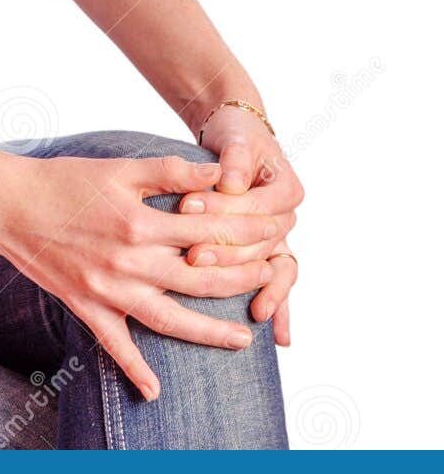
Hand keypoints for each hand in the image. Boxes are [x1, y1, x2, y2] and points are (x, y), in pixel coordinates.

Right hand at [0, 152, 290, 401]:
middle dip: (244, 278)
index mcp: (140, 222)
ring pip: (170, 320)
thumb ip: (170, 171)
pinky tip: (154, 391)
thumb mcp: (119, 167)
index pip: (210, 231)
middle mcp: (129, 262)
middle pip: (201, 279)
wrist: (7, 205)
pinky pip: (115, 345)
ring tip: (244, 340)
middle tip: (274, 276)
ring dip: (209, 332)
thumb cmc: (64, 180)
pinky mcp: (86, 307)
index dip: (248, 230)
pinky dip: (134, 370)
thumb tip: (218, 174)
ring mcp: (108, 290)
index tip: (275, 230)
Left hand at [184, 106, 303, 347]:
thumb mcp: (236, 140)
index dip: (222, 209)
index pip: (255, 207)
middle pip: (258, 242)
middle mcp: (287, 217)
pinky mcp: (266, 252)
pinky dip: (279, 307)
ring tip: (215, 287)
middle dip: (225, 249)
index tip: (186, 206)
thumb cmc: (236, 136)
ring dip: (243, 281)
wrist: (240, 138)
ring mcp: (278, 239)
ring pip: (267, 268)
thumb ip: (235, 160)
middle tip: (191, 253)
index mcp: (287, 190)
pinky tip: (278, 337)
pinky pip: (275, 283)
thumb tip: (228, 180)